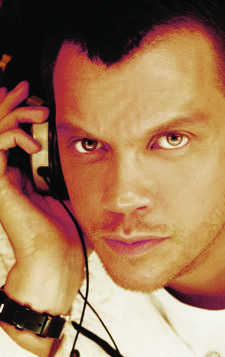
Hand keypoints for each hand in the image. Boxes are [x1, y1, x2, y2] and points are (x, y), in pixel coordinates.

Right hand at [0, 82, 84, 355]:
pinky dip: (13, 135)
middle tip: (28, 90)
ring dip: (14, 114)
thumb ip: (65, 171)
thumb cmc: (68, 235)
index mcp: (22, 177)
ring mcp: (1, 180)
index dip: (21, 113)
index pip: (14, 134)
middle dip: (13, 103)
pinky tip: (33, 141)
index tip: (39, 99)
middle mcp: (7, 175)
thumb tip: (79, 149)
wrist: (57, 260)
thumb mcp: (70, 193)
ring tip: (36, 111)